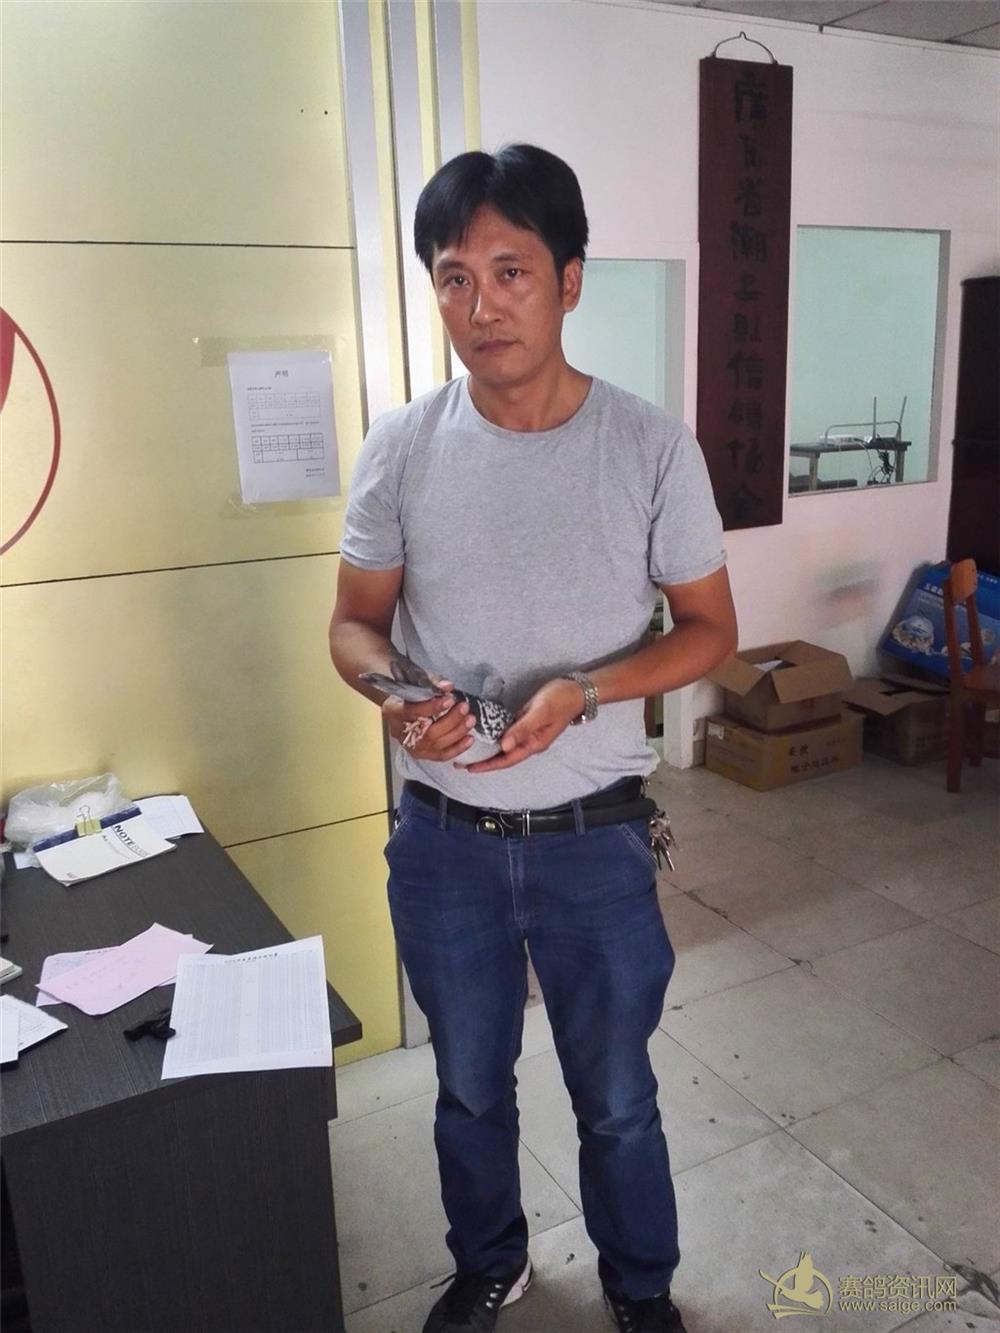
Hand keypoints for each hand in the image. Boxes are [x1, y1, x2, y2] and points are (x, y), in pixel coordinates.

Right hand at [382, 678, 476, 761]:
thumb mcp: (414, 684)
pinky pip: (442, 755)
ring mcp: (412, 746)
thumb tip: (448, 686)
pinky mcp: (423, 754)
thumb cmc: (408, 695)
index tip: (449, 699)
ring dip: (457, 732)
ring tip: (470, 720)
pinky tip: (470, 738)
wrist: (400, 709)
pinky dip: (458, 747)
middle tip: (464, 707)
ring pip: (437, 744)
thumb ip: (431, 683)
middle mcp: (400, 732)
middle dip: (450, 720)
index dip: (432, 707)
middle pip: (427, 732)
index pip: (412, 712)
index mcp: (393, 712)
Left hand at [463, 678, 583, 773]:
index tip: (470, 768)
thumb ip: (522, 729)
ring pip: (504, 746)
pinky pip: (507, 733)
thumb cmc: (559, 701)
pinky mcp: (525, 722)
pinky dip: (494, 735)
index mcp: (533, 744)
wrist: (575, 690)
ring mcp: (527, 733)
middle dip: (484, 761)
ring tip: (468, 750)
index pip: (507, 759)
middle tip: (461, 762)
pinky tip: (482, 733)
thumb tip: (503, 746)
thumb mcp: (540, 713)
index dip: (488, 765)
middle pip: (503, 756)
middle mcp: (529, 742)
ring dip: (487, 749)